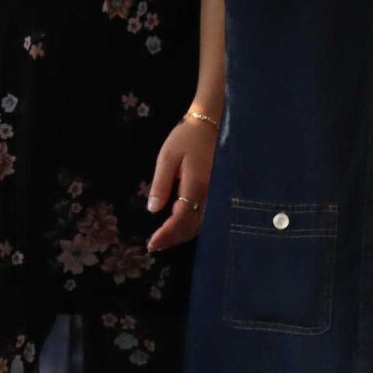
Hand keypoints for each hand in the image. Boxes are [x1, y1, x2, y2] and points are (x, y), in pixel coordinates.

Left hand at [147, 117, 214, 252]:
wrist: (213, 125)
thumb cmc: (186, 139)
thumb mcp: (167, 157)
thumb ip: (161, 184)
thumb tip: (154, 209)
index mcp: (197, 185)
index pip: (181, 218)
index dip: (167, 234)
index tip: (152, 244)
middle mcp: (211, 195)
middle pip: (193, 226)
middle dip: (174, 239)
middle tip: (154, 246)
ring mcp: (218, 195)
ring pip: (202, 224)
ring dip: (183, 235)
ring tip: (164, 241)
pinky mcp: (220, 194)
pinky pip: (208, 216)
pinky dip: (193, 226)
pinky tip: (180, 228)